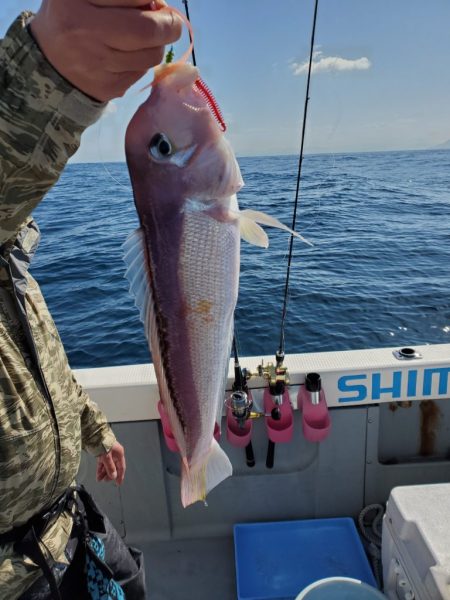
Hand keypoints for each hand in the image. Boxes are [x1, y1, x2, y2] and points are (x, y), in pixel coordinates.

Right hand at [30, 0, 181, 101]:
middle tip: (172, 23)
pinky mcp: (107, 87)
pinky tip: (128, 56)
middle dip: (169, 24)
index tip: (155, 2)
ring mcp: (96, 64)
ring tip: (145, 38)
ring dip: (157, 45)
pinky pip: (142, 72)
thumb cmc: (74, 18)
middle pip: (149, 29)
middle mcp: (84, 31)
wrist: (49, 65)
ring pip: (151, 54)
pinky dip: (142, 62)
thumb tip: (160, 4)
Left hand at [96, 441, 125, 483]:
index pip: (121, 467)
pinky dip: (100, 469)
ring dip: (104, 473)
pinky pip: (102, 463)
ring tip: (100, 479)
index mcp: (119, 453)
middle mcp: (115, 454)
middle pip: (114, 467)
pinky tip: (98, 475)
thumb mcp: (107, 457)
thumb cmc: (103, 443)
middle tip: (106, 480)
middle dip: (110, 475)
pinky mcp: (102, 453)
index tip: (119, 483)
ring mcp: (108, 453)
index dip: (120, 476)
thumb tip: (113, 476)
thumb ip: (110, 467)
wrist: (94, 435)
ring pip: (107, 466)